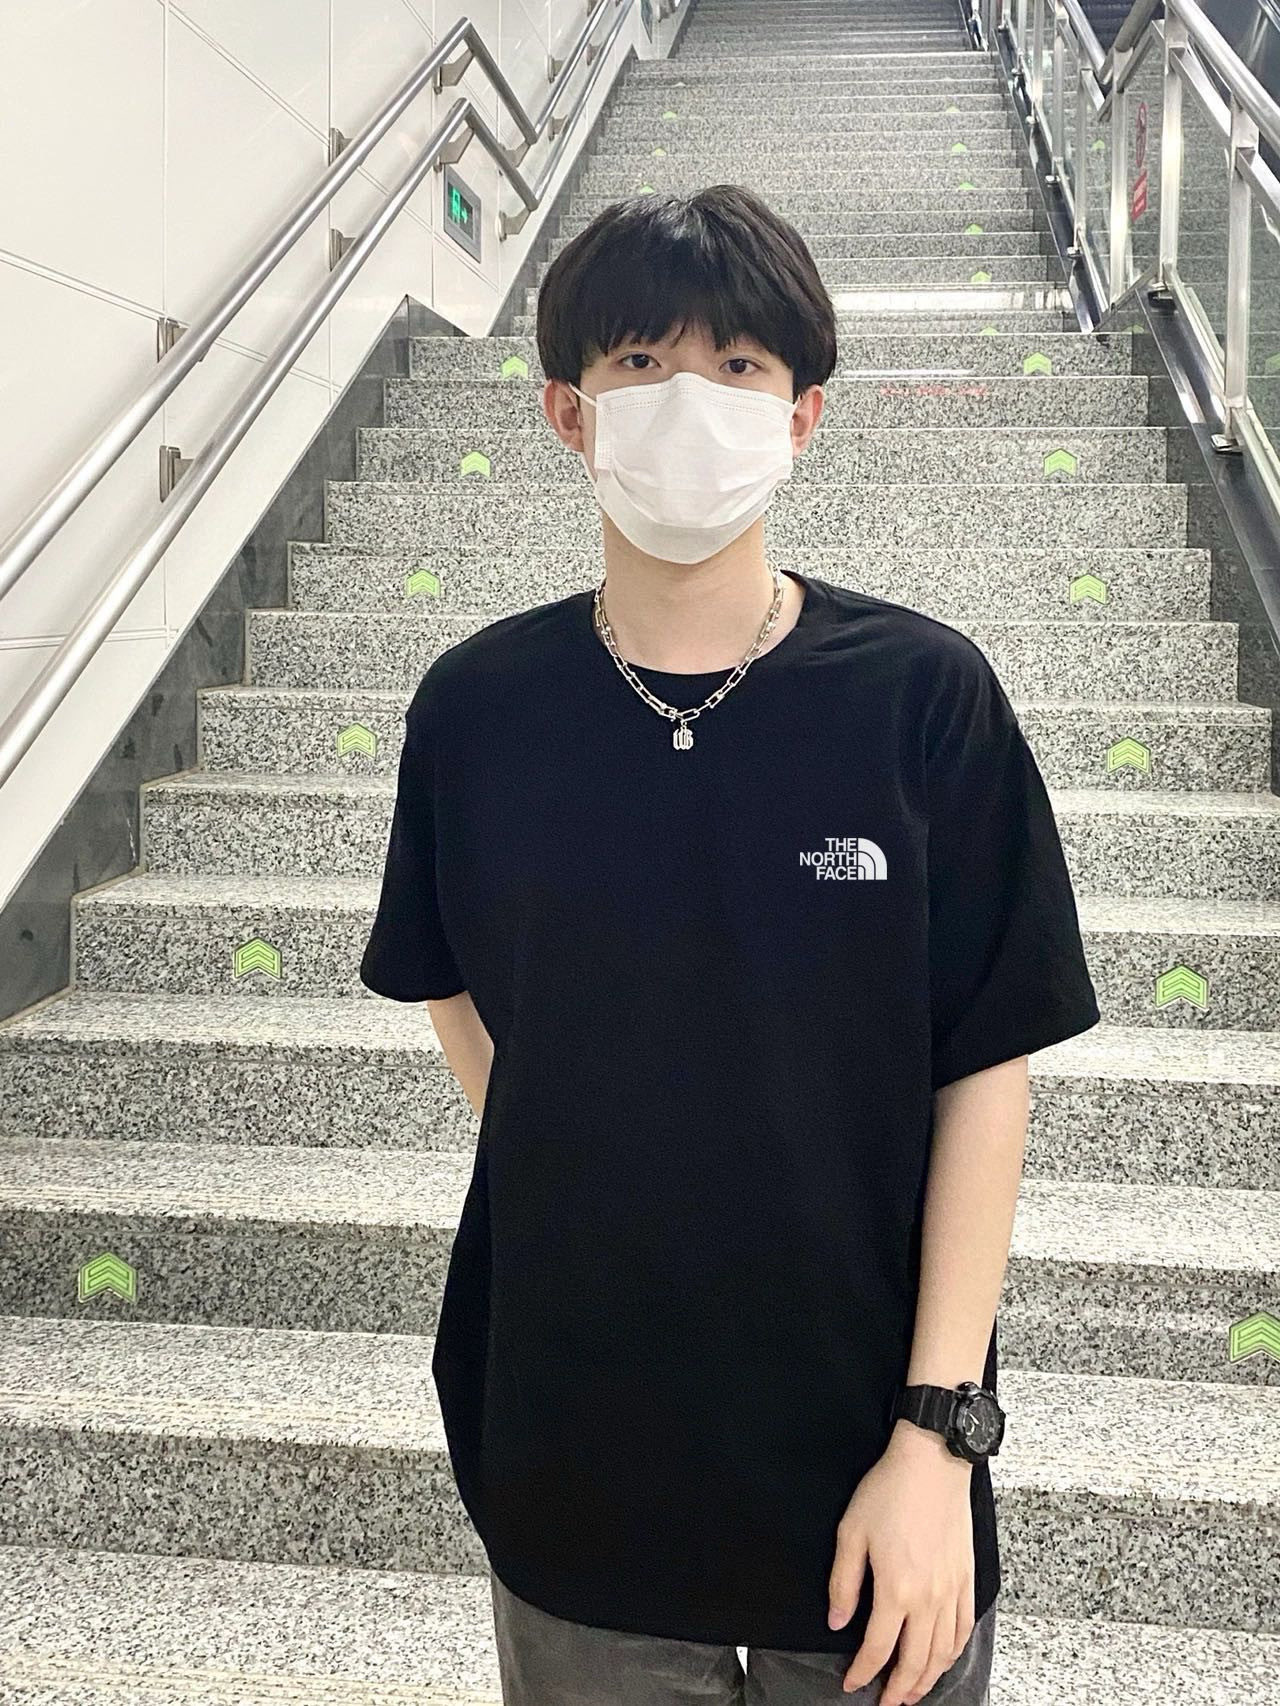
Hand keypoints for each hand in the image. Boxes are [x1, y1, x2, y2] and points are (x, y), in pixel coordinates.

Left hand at [827, 1421, 976, 1703]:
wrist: (932, 1462)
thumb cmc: (889, 1491)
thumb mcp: (851, 1533)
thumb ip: (844, 1583)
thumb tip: (837, 1622)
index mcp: (896, 1590)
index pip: (877, 1648)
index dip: (862, 1672)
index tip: (851, 1684)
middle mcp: (928, 1599)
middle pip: (915, 1662)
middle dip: (898, 1690)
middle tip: (885, 1705)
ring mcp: (951, 1591)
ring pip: (942, 1654)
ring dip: (927, 1680)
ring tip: (912, 1693)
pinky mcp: (966, 1579)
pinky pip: (963, 1630)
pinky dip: (952, 1654)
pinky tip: (943, 1659)